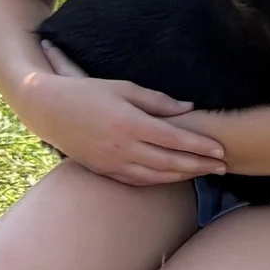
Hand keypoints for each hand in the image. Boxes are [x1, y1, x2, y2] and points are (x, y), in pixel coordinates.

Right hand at [16, 62, 227, 183]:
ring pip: (155, 176)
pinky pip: (137, 180)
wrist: (47, 109)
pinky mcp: (102, 170)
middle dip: (199, 166)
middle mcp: (121, 146)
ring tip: (204, 173)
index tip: (220, 150)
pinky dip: (159, 181)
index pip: (174, 139)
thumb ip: (157, 101)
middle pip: (170, 162)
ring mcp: (111, 162)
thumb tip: (188, 108)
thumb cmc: (87, 92)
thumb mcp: (124, 88)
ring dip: (183, 176)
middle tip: (223, 167)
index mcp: (129, 123)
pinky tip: (174, 178)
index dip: (200, 146)